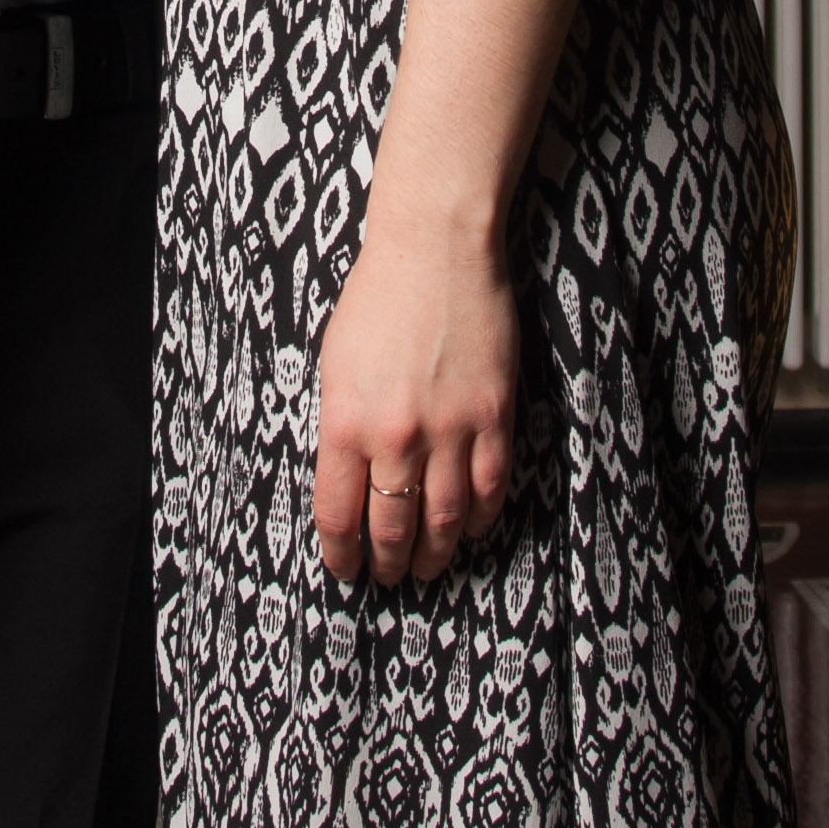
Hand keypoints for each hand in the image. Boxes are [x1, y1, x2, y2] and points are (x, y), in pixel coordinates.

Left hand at [313, 217, 515, 587]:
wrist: (436, 250)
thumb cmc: (376, 298)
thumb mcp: (335, 365)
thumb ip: (342, 427)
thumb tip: (349, 483)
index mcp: (344, 422)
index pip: (338, 515)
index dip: (341, 554)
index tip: (345, 570)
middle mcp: (396, 437)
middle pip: (391, 528)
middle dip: (388, 563)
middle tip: (389, 577)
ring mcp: (450, 430)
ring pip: (442, 521)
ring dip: (433, 554)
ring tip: (426, 568)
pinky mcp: (493, 417)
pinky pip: (489, 490)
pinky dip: (478, 520)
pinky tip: (468, 531)